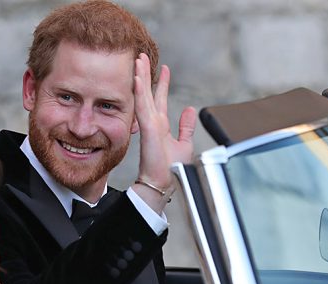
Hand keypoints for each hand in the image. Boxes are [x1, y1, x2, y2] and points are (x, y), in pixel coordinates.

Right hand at [133, 53, 195, 209]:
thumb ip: (186, 126)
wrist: (163, 183)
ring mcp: (149, 125)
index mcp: (160, 125)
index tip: (163, 68)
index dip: (161, 83)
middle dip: (146, 74)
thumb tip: (190, 110)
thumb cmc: (171, 169)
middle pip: (148, 93)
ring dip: (140, 77)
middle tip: (143, 56)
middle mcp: (153, 122)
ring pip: (143, 95)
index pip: (159, 99)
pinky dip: (140, 91)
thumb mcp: (184, 143)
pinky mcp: (148, 129)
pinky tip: (137, 78)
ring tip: (138, 59)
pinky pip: (142, 106)